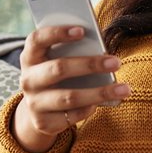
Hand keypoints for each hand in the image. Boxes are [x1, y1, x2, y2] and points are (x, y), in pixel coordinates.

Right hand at [11, 25, 130, 152]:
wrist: (39, 109)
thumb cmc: (56, 74)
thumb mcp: (57, 59)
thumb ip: (72, 51)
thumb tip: (100, 50)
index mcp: (30, 57)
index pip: (38, 39)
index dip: (58, 33)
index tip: (82, 30)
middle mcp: (27, 79)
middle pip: (58, 69)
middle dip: (89, 65)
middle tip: (116, 62)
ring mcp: (33, 103)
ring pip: (69, 97)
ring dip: (100, 93)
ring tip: (124, 89)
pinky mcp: (43, 122)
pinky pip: (72, 116)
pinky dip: (90, 108)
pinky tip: (104, 103)